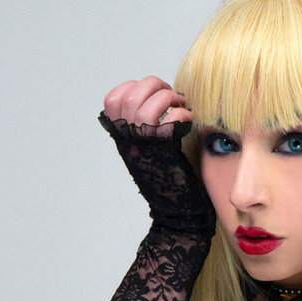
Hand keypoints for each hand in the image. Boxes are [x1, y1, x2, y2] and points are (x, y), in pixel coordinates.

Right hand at [99, 78, 214, 232]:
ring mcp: (145, 147)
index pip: (113, 99)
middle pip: (131, 96)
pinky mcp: (165, 153)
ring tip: (181, 107)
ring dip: (170, 99)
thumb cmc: (168, 179)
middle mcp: (128, 141)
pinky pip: (171, 121)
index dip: (134, 88)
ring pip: (149, 106)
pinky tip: (188, 122)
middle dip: (155, 86)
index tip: (153, 94)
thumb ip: (143, 126)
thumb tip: (155, 97)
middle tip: (172, 97)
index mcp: (121, 138)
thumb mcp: (147, 149)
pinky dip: (183, 115)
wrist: (177, 214)